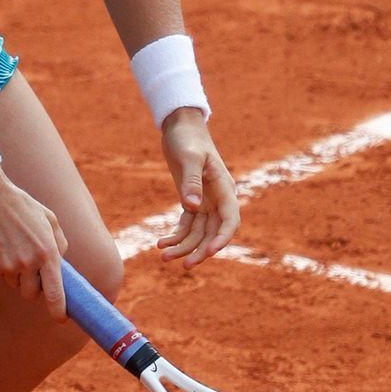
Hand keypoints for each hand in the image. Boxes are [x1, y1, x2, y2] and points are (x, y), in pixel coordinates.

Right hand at [0, 166, 70, 319]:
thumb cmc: (20, 205)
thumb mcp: (48, 218)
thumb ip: (59, 243)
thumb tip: (61, 265)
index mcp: (47, 251)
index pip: (56, 292)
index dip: (59, 310)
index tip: (61, 318)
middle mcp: (28, 263)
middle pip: (32, 294)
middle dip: (32, 287)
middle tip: (29, 268)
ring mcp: (7, 266)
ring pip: (15, 284)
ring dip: (16, 273)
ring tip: (11, 245)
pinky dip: (0, 264)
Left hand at [156, 108, 240, 268]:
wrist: (180, 126)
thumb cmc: (187, 138)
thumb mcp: (189, 156)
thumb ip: (191, 181)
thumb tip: (192, 207)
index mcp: (224, 188)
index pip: (230, 220)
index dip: (222, 239)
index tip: (210, 252)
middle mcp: (218, 199)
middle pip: (213, 233)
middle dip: (199, 250)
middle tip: (183, 265)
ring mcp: (205, 202)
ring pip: (198, 233)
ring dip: (183, 247)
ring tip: (162, 256)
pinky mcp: (191, 202)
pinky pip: (187, 226)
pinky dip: (176, 236)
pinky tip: (160, 243)